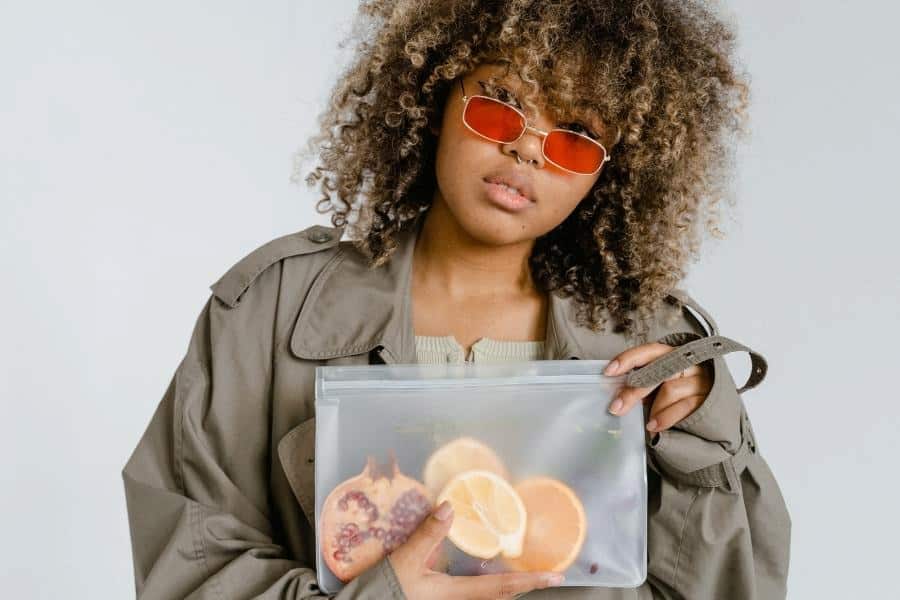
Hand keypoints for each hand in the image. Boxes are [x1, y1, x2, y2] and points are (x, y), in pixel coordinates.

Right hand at [387, 500, 564, 598]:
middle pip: (502, 596)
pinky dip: (489, 586)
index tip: (556, 577)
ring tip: (524, 573)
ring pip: (489, 597)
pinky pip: (475, 595)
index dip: (531, 581)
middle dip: (526, 585)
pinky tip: (487, 576)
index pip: (503, 588)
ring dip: (508, 586)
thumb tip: (449, 507)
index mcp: (457, 594)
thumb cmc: (388, 591)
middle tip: (547, 575)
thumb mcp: (405, 560)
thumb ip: (427, 534)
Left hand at [603, 342, 712, 433]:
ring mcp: (701, 381)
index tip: (609, 371)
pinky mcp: (708, 399)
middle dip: (634, 390)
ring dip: (654, 408)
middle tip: (616, 407)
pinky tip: (654, 426)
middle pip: (658, 371)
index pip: (650, 351)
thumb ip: (645, 385)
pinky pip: (683, 406)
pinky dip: (665, 418)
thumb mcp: (661, 388)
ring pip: (670, 390)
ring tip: (648, 421)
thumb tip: (617, 392)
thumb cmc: (680, 399)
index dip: (629, 359)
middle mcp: (689, 364)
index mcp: (673, 354)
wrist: (714, 418)